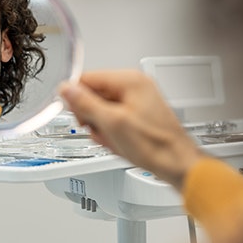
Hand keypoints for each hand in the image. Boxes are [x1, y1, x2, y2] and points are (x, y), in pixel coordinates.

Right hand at [59, 70, 202, 189]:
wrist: (177, 164)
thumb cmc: (155, 145)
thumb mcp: (112, 123)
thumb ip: (85, 103)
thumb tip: (66, 89)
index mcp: (129, 80)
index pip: (88, 79)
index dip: (77, 98)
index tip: (76, 114)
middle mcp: (134, 86)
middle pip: (94, 94)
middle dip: (92, 116)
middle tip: (100, 130)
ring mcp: (136, 100)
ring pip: (101, 108)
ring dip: (101, 127)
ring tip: (113, 139)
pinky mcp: (136, 113)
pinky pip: (112, 118)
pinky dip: (111, 131)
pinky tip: (119, 142)